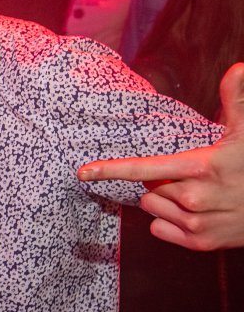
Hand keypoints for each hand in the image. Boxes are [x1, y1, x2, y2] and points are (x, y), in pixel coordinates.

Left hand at [78, 62, 243, 249]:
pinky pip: (159, 229)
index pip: (143, 169)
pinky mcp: (200, 243)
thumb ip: (236, 101)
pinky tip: (195, 215)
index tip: (83, 172)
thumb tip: (238, 68)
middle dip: (163, 181)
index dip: (110, 170)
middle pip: (148, 188)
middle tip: (195, 178)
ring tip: (199, 196)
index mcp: (200, 168)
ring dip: (166, 202)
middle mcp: (194, 197)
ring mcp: (197, 223)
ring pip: (151, 208)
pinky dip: (169, 222)